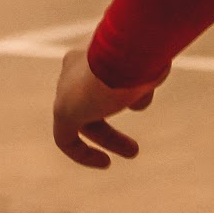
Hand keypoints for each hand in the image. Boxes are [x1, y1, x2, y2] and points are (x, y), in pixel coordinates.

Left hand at [52, 48, 164, 168]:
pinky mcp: (63, 110)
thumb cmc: (145, 52)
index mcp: (93, 51)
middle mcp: (76, 67)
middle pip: (92, 101)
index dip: (117, 94)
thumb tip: (137, 101)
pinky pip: (65, 138)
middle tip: (135, 145)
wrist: (127, 49)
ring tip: (133, 152)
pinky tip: (104, 162)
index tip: (136, 105)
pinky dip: (82, 153)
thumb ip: (143, 78)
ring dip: (108, 139)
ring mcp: (67, 89)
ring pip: (84, 120)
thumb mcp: (150, 64)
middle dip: (112, 125)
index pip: (101, 76)